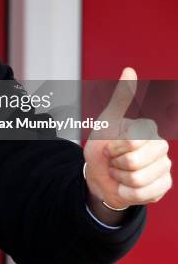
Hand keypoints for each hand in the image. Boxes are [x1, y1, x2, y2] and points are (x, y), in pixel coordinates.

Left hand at [83, 67, 172, 222]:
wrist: (99, 174)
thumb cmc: (102, 146)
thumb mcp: (106, 121)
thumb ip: (120, 98)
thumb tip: (130, 69)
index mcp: (147, 129)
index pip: (130, 141)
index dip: (112, 147)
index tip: (108, 146)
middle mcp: (160, 146)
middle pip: (134, 161)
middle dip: (115, 163)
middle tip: (113, 161)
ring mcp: (164, 167)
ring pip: (138, 179)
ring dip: (119, 179)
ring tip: (118, 173)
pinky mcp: (164, 186)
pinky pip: (143, 194)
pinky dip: (126, 192)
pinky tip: (124, 187)